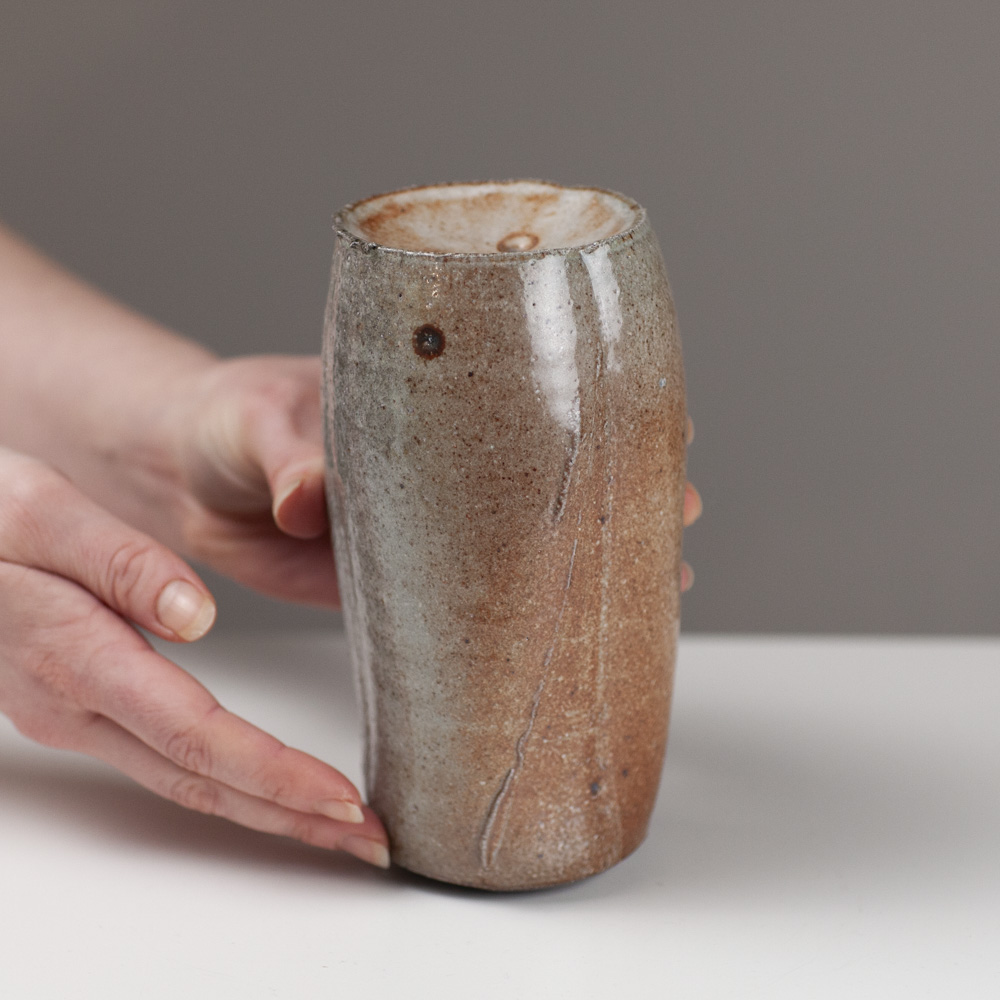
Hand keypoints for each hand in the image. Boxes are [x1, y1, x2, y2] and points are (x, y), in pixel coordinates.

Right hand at [0, 447, 388, 868]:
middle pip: (201, 780)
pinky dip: (234, 783)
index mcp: (76, 656)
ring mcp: (77, 718)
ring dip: (270, 809)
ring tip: (340, 824)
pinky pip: (171, 762)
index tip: (342, 798)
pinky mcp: (84, 711)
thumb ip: (120, 563)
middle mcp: (76, 708)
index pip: (195, 734)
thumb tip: (197, 617)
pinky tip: (270, 788)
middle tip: (372, 838)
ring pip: (187, 781)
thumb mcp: (42, 514)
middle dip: (292, 815)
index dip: (275, 774)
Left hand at [148, 356, 703, 598]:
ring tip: (652, 582)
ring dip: (580, 562)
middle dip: (616, 493)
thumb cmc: (225, 419)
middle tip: (677, 515)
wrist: (184, 474)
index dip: (600, 412)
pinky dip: (509, 619)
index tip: (666, 427)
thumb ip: (286, 455)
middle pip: (547, 475)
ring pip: (518, 544)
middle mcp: (439, 466)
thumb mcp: (255, 421)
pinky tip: (551, 637)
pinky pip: (463, 602)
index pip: (530, 398)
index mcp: (423, 403)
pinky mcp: (393, 582)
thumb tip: (310, 501)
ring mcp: (424, 527)